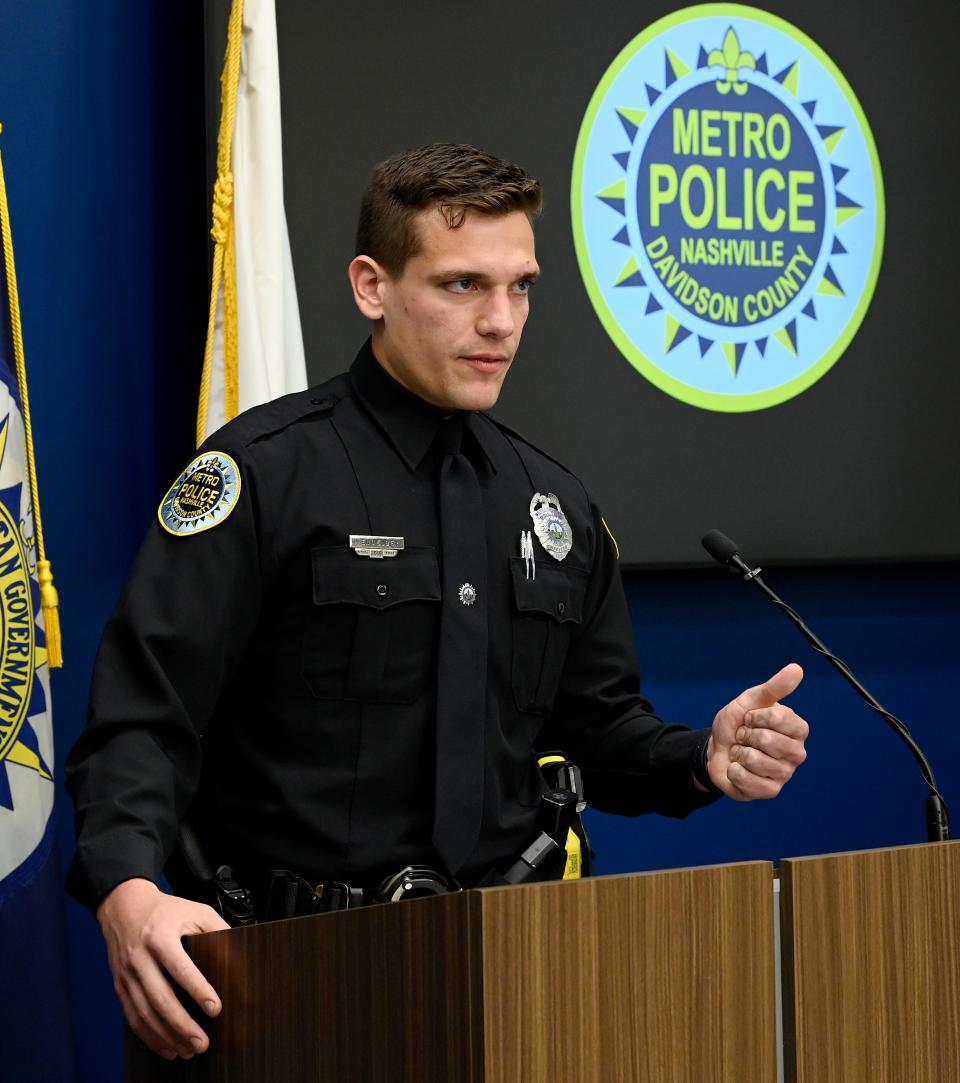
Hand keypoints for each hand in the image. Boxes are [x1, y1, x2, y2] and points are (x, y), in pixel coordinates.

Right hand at [96, 878, 229, 1059]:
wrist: (124, 907)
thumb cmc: (165, 911)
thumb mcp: (195, 911)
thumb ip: (218, 929)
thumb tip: (239, 955)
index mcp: (160, 937)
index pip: (181, 968)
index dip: (199, 990)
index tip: (215, 1009)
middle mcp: (140, 959)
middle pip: (160, 999)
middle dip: (182, 1025)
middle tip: (203, 1042)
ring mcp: (127, 975)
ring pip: (145, 1014)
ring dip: (167, 1037)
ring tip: (189, 1050)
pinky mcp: (120, 987)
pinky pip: (133, 1018)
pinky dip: (150, 1037)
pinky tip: (167, 1047)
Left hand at [707, 663, 807, 799]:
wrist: (716, 748)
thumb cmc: (737, 723)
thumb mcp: (750, 700)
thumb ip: (774, 687)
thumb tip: (796, 668)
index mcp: (797, 729)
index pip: (780, 718)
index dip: (757, 716)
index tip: (750, 718)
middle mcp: (796, 753)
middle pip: (768, 740)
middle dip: (746, 735)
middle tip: (744, 737)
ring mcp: (785, 774)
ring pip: (756, 760)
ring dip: (739, 754)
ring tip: (741, 753)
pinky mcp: (770, 791)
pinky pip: (748, 780)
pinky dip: (734, 771)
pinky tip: (737, 768)